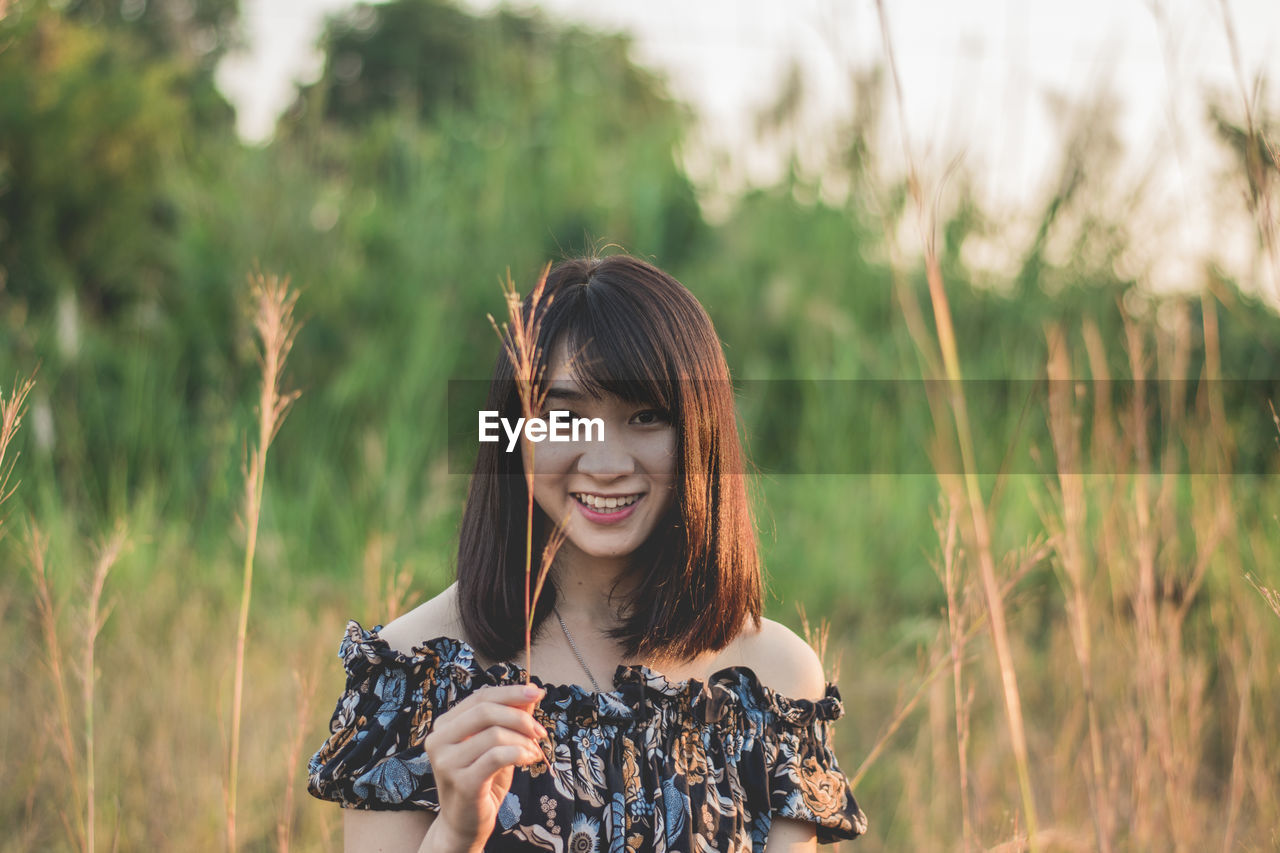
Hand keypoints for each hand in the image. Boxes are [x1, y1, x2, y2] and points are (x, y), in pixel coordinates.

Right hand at [422, 683, 547, 852]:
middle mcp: (439, 740)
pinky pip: (497, 756)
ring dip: (523, 740)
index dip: (510, 692)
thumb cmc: (482, 780)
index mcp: (445, 726)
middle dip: (520, 717)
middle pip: (485, 710)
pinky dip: (519, 753)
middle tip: (540, 731)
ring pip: (494, 734)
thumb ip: (510, 717)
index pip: (480, 697)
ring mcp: (447, 762)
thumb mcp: (496, 744)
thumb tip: (531, 690)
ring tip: (534, 752)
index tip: (538, 692)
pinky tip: (529, 759)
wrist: (464, 824)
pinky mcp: (461, 782)